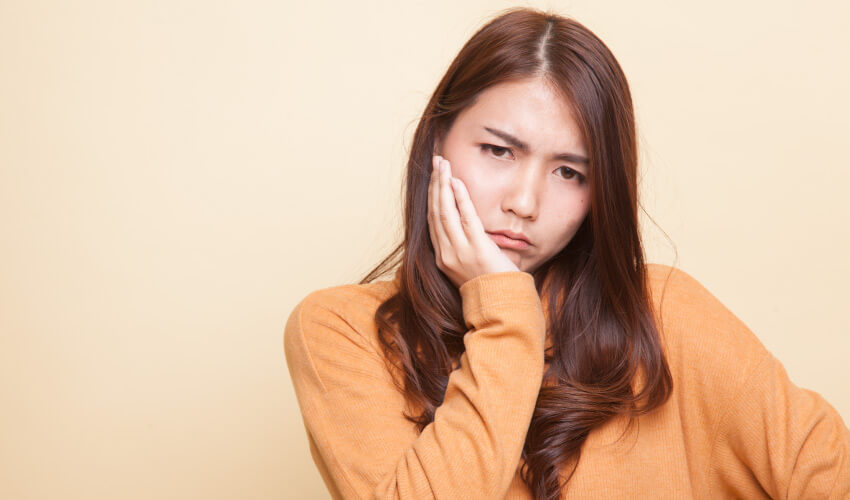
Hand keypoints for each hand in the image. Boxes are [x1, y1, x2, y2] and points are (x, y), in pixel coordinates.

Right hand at [427, 154, 519, 288]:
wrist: (502, 304)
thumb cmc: (490, 284)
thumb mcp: (468, 265)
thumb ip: (462, 245)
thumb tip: (464, 223)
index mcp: (442, 257)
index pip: (432, 219)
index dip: (432, 195)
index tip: (434, 176)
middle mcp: (446, 253)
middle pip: (435, 211)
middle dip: (435, 184)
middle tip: (437, 161)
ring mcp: (460, 251)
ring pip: (445, 212)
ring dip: (443, 186)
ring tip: (443, 165)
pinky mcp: (477, 248)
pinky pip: (466, 219)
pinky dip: (460, 199)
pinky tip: (457, 183)